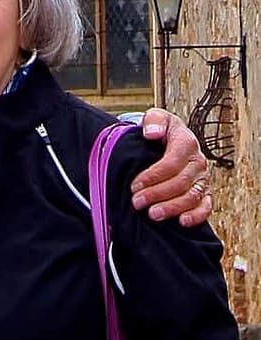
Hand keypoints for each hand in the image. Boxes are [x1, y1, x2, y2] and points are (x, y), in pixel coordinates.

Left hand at [131, 109, 210, 226]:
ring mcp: (203, 179)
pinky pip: (206, 206)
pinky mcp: (205, 193)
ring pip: (192, 196)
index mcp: (186, 143)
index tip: (134, 185)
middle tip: (137, 202)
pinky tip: (182, 221)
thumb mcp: (155, 118)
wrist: (170, 141)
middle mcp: (198, 162)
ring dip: (172, 207)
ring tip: (152, 214)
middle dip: (157, 194)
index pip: (172, 162)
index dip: (153, 176)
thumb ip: (153, 121)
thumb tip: (152, 133)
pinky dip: (196, 216)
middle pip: (180, 182)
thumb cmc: (159, 130)